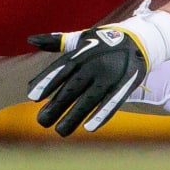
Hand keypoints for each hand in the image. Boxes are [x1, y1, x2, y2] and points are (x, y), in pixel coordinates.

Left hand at [26, 3, 169, 134]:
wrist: (138, 39)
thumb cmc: (102, 42)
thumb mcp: (80, 38)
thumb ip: (55, 42)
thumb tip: (30, 40)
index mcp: (80, 53)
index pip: (60, 69)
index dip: (46, 82)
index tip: (32, 97)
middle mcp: (93, 65)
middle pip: (72, 88)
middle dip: (56, 105)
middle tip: (41, 121)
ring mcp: (109, 76)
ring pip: (89, 99)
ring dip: (74, 116)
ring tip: (60, 131)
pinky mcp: (124, 85)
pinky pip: (111, 102)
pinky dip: (101, 115)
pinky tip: (89, 128)